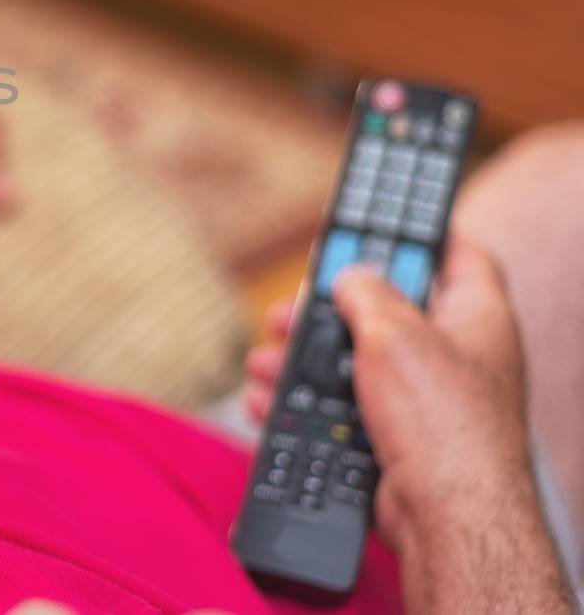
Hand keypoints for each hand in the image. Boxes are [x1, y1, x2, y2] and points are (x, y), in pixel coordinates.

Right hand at [245, 240, 575, 613]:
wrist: (446, 520)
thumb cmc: (442, 424)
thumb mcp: (393, 331)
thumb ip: (365, 289)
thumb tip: (351, 272)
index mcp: (475, 316)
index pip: (456, 253)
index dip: (414, 233)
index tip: (371, 223)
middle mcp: (456, 357)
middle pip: (385, 312)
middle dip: (328, 310)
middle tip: (293, 306)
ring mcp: (426, 402)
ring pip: (353, 365)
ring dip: (302, 362)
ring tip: (268, 361)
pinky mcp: (396, 441)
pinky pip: (341, 412)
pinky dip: (303, 407)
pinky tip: (270, 403)